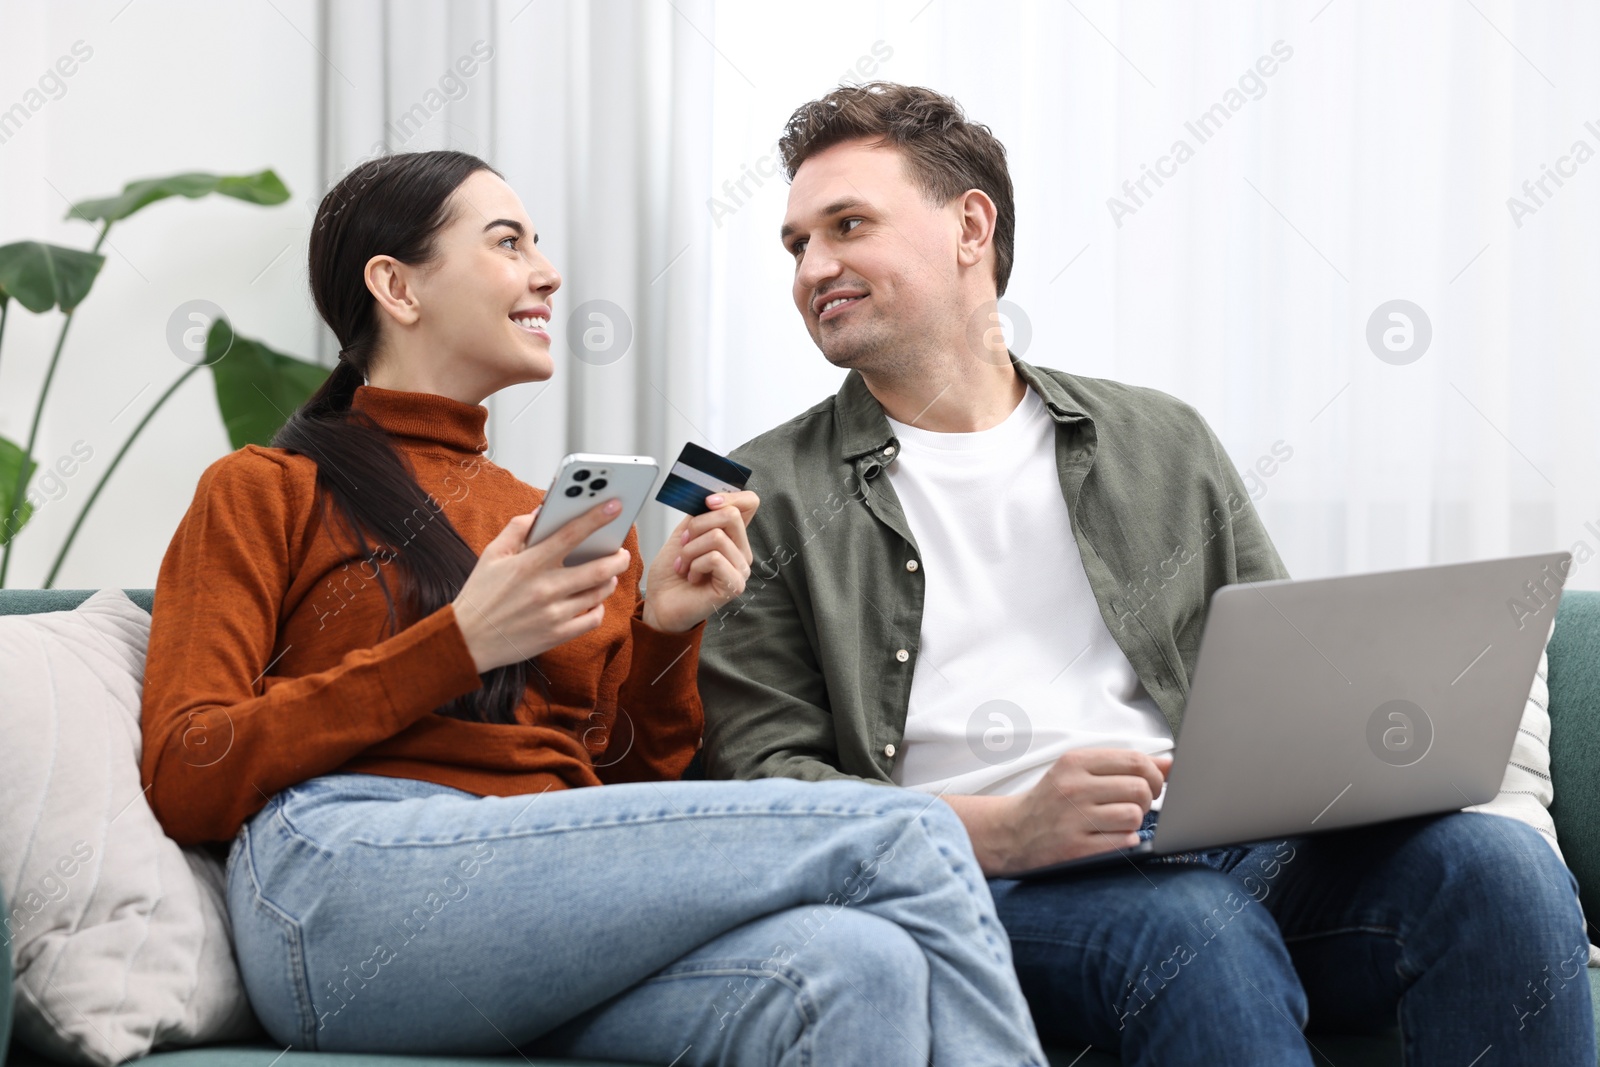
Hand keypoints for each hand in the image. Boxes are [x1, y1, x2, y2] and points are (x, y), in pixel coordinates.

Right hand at [450, 499, 632, 672]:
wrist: (468, 640)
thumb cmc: (481, 593)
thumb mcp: (492, 554)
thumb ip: (517, 528)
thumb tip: (543, 510)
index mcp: (529, 563)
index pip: (571, 534)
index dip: (597, 517)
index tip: (616, 506)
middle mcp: (545, 588)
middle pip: (598, 569)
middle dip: (618, 557)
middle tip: (621, 552)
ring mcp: (553, 614)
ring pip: (599, 594)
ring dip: (609, 581)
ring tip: (607, 574)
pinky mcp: (557, 635)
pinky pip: (593, 619)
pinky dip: (598, 608)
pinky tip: (593, 601)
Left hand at [641, 491, 759, 632]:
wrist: (660, 603)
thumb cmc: (671, 573)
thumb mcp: (684, 534)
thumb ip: (699, 515)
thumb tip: (709, 495)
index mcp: (732, 536)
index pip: (750, 503)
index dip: (731, 495)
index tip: (707, 502)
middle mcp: (741, 551)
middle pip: (731, 515)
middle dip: (698, 525)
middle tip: (685, 543)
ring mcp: (741, 569)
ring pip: (718, 537)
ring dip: (691, 550)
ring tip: (684, 565)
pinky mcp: (734, 585)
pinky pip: (714, 558)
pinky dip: (694, 565)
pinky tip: (691, 577)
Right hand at [943, 748, 1171, 876]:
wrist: (1012, 832)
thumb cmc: (1051, 800)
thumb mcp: (1079, 771)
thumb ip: (1123, 765)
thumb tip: (1170, 765)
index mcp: (1075, 762)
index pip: (1135, 761)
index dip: (1155, 775)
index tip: (1154, 785)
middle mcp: (1073, 787)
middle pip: (1140, 789)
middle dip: (1147, 800)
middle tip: (1135, 805)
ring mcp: (1074, 818)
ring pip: (1135, 815)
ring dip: (1136, 821)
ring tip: (1120, 821)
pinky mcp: (1076, 848)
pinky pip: (1123, 841)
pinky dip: (1126, 839)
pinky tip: (1113, 836)